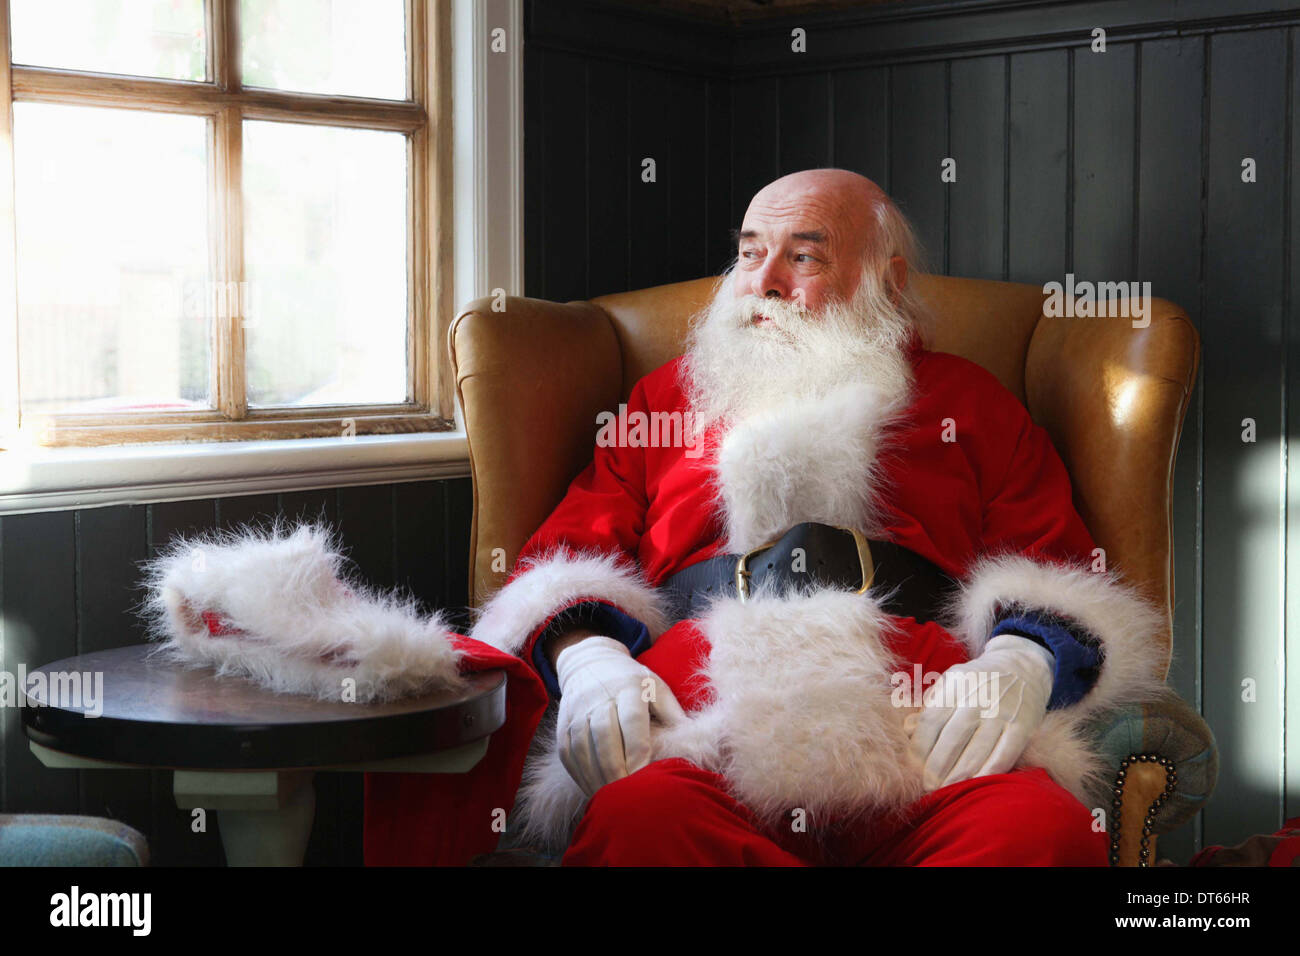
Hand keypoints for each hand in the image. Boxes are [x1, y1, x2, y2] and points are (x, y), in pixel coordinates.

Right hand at [555, 635, 685, 796]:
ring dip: (596, 775)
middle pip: (605, 735)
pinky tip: (592, 789)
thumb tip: (694, 743)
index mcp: (629, 686)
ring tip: (610, 798)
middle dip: (616, 768)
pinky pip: (567, 751)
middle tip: (627, 795)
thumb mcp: (657, 687)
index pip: (632, 721)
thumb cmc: (633, 680)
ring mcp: (577, 709)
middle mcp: (599, 696)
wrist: (591, 661)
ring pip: (582, 746)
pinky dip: (579, 773)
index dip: (638, 751)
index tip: (645, 776)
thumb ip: (673, 714)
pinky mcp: (562, 721)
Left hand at [903, 633, 1053, 791]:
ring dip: (958, 775)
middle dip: (936, 767)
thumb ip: (930, 705)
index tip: (912, 768)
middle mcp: (978, 698)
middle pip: (952, 738)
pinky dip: (987, 773)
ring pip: (976, 751)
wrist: (1021, 667)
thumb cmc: (976, 681)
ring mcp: (1002, 713)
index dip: (920, 748)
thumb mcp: (951, 682)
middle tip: (926, 787)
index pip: (932, 721)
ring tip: (945, 790)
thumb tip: (908, 729)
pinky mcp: (1023, 727)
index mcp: (956, 684)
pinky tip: (974, 785)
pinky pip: (1003, 756)